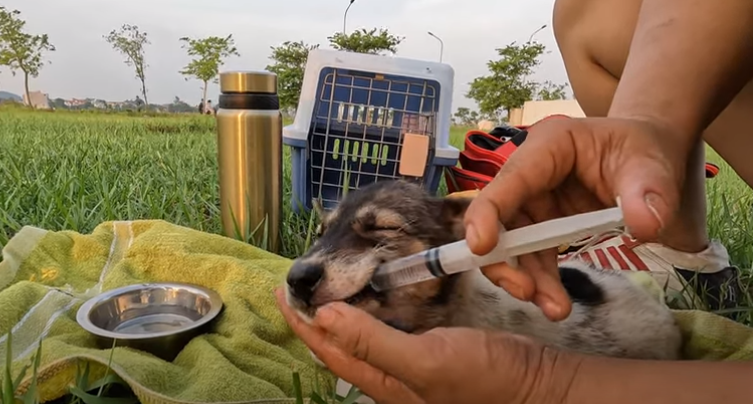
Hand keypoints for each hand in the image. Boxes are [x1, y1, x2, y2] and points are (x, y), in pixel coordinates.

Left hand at [275, 289, 575, 403]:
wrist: (533, 386)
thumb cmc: (481, 381)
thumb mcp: (424, 361)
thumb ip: (372, 341)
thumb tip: (322, 316)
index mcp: (381, 381)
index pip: (327, 348)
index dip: (301, 322)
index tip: (281, 291)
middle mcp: (390, 375)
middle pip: (340, 344)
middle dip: (315, 317)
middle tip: (298, 286)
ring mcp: (411, 363)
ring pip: (362, 335)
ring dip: (340, 312)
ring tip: (327, 287)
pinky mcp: (431, 349)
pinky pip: (389, 328)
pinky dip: (373, 310)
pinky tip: (375, 296)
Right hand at [464, 117, 691, 320]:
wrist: (650, 159)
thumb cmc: (645, 150)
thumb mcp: (652, 164)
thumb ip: (649, 191)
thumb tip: (644, 227)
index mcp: (549, 146)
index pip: (510, 179)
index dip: (489, 212)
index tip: (482, 247)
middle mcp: (530, 174)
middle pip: (499, 217)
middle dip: (504, 258)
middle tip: (526, 291)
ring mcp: (534, 202)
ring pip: (513, 245)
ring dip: (526, 278)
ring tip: (556, 309)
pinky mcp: (543, 225)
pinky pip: (533, 257)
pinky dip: (541, 282)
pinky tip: (557, 304)